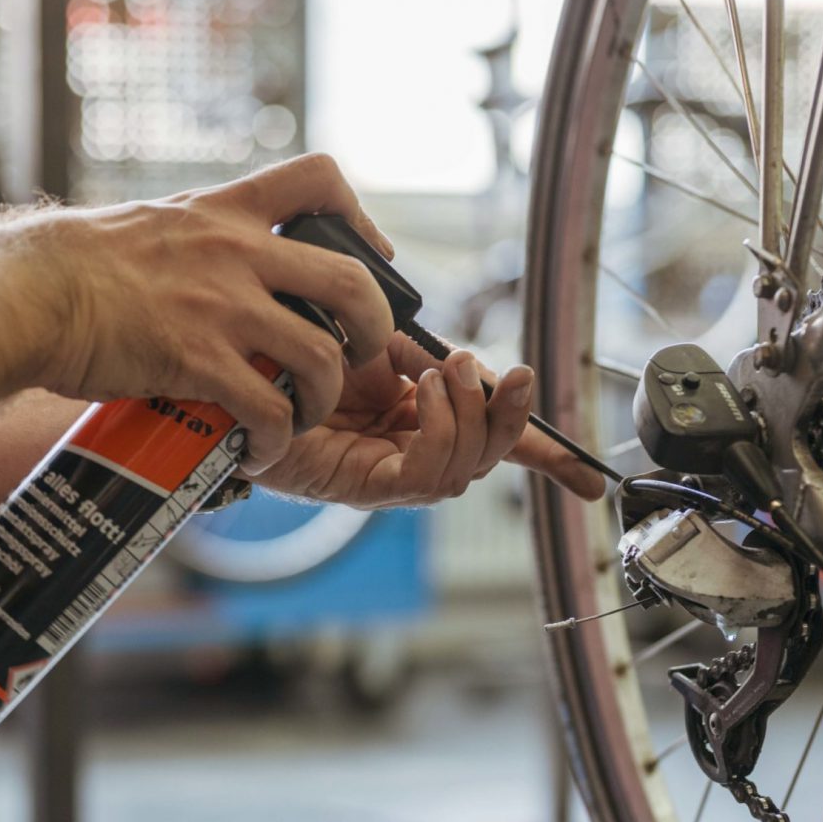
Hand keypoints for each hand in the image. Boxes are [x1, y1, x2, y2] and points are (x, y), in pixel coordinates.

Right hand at [18, 154, 395, 471]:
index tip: (368, 257)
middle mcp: (236, 253)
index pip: (320, 179)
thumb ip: (197, 240)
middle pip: (352, 281)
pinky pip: (269, 407)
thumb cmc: (72, 267)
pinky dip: (276, 439)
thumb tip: (214, 264)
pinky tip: (257, 450)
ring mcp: (222, 308)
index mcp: (225, 212)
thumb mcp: (151, 225)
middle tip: (357, 357)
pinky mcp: (198, 361)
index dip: (362, 219)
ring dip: (325, 398)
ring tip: (301, 418)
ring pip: (323, 357)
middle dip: (374, 329)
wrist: (27, 293)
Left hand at [252, 334, 607, 506]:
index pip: (495, 441)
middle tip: (496, 369)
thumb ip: (422, 347)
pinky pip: (425, 477)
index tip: (592, 484)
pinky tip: (418, 397)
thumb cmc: (289, 351)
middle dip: (507, 412)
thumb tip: (469, 361)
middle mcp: (410, 449)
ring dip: (467, 414)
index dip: (547, 460)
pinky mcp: (365, 486)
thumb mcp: (372, 334)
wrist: (230, 371)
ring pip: (465, 468)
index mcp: (419, 415)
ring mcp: (389, 473)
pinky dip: (437, 435)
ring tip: (441, 372)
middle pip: (490, 455)